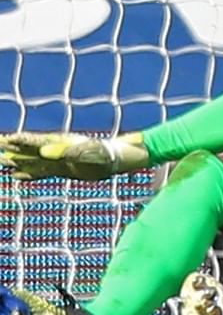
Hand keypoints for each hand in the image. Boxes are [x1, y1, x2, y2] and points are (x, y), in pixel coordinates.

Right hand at [0, 132, 148, 180]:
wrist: (118, 159)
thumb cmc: (104, 153)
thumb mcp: (86, 152)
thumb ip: (64, 152)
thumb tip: (43, 152)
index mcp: (62, 143)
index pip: (36, 141)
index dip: (21, 141)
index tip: (5, 139)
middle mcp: (58, 150)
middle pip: (30, 149)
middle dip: (13, 148)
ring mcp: (60, 161)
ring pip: (33, 161)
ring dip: (18, 161)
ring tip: (2, 160)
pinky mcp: (64, 170)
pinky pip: (42, 172)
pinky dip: (29, 174)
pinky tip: (18, 175)